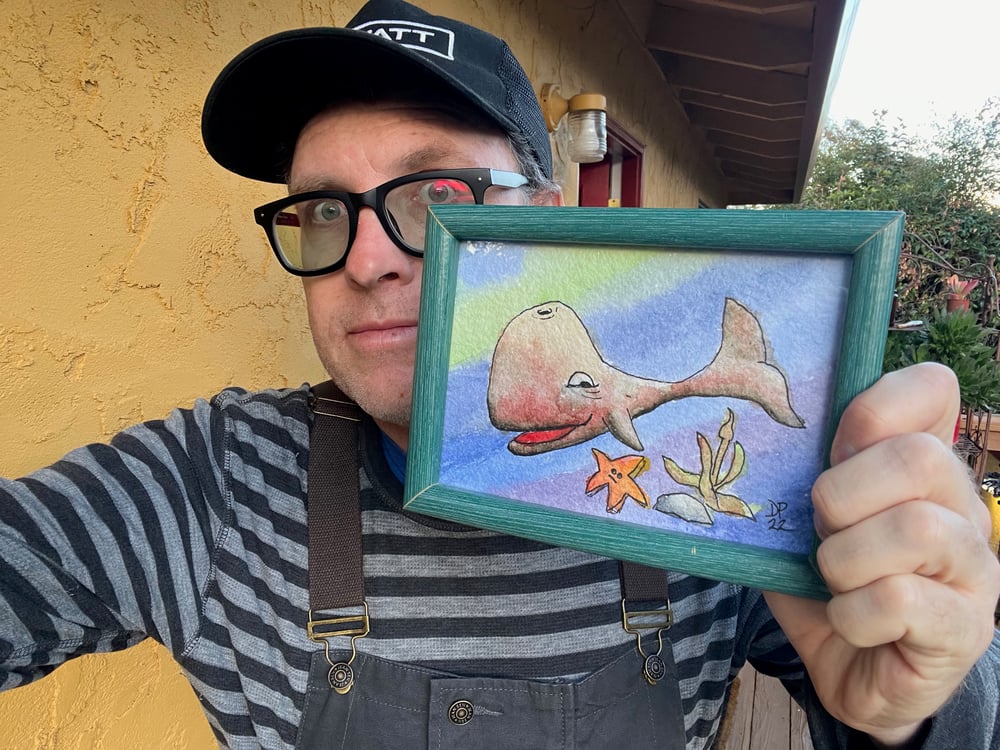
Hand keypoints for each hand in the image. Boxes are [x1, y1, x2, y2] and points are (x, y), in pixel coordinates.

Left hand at [764, 362, 999, 745]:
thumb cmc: (833, 588)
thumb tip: (756, 440)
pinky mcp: (964, 628)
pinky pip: (901, 599)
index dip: (876, 405)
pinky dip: (853, 613)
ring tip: (834, 579)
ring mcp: (973, 569)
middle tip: (821, 528)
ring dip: (845, 558)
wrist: (859, 678)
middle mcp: (962, 507)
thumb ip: (794, 480)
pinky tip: (849, 622)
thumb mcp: (803, 524)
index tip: (834, 447)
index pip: (933, 389)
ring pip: (917, 529)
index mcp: (923, 466)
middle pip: (918, 458)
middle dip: (841, 494)